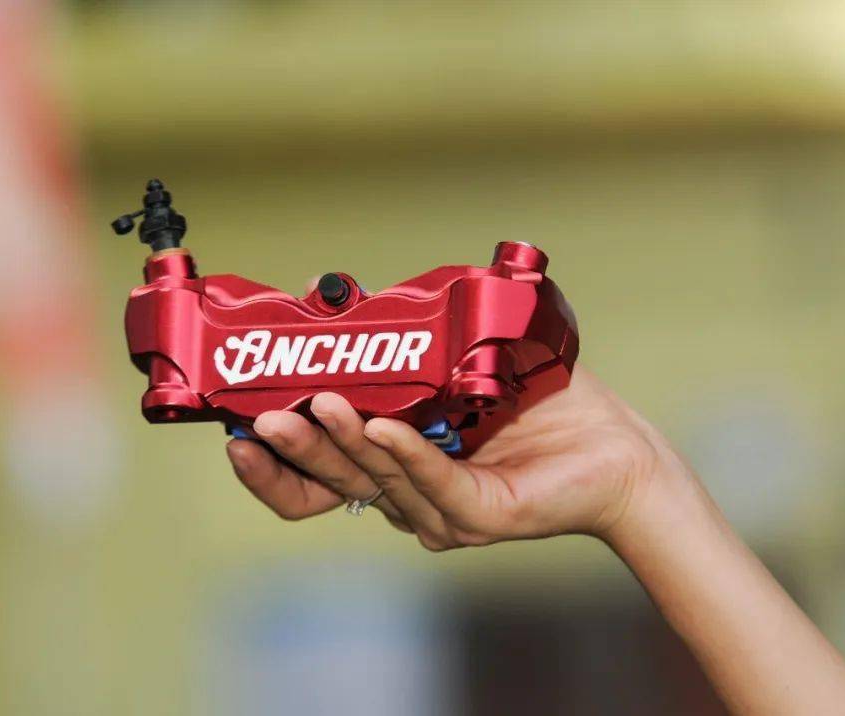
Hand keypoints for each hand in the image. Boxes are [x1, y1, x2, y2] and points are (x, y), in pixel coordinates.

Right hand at [225, 367, 676, 550]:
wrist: (609, 443)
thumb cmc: (526, 401)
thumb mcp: (442, 363)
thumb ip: (386, 343)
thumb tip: (321, 295)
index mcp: (386, 469)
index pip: (309, 487)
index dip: (269, 469)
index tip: (234, 431)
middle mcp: (403, 497)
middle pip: (330, 484)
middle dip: (293, 450)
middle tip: (259, 417)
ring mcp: (439, 513)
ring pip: (376, 480)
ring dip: (342, 442)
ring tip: (318, 404)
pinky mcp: (479, 514)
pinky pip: (434, 483)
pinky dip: (405, 453)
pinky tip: (383, 425)